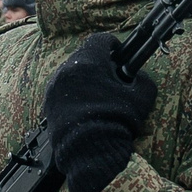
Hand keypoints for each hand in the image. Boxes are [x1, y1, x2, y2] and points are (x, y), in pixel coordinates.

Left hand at [44, 33, 157, 191]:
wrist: (91, 152)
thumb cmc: (117, 122)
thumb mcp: (142, 98)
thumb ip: (142, 79)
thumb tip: (137, 75)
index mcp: (89, 63)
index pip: (99, 40)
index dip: (112, 44)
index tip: (118, 53)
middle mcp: (67, 70)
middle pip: (83, 56)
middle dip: (97, 63)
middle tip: (110, 77)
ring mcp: (54, 88)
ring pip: (70, 73)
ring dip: (83, 78)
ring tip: (97, 95)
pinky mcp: (48, 104)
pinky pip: (62, 90)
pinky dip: (73, 94)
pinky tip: (85, 107)